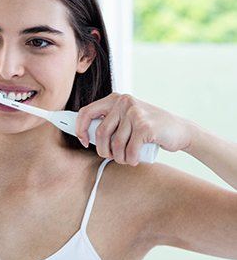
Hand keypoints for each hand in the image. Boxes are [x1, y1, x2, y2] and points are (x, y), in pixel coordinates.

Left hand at [76, 93, 193, 165]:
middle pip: (100, 132)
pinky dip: (131, 159)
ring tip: (126, 159)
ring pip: (115, 144)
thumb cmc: (147, 129)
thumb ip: (109, 122)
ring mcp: (135, 113)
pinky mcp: (145, 126)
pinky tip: (135, 159)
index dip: (80, 129)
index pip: (86, 112)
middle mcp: (124, 102)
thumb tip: (83, 134)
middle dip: (103, 150)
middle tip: (111, 156)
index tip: (84, 142)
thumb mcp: (126, 119)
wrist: (180, 130)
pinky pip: (129, 150)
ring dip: (119, 158)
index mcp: (115, 99)